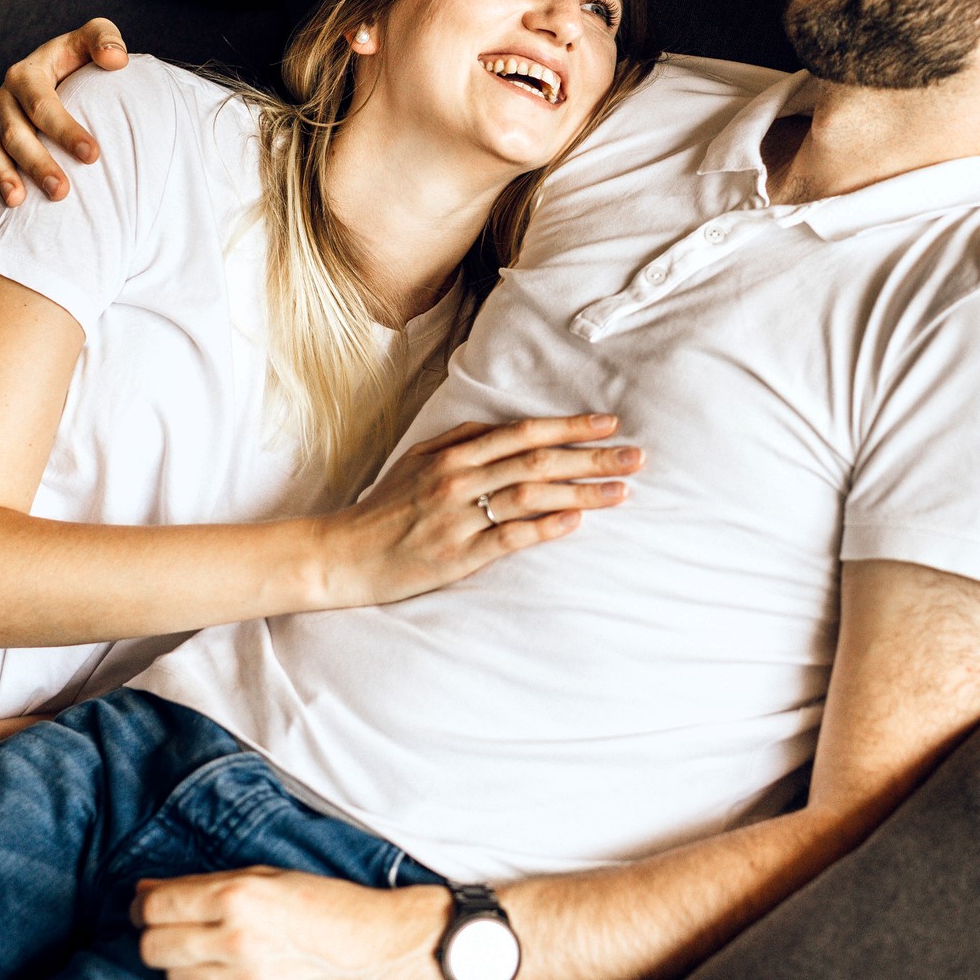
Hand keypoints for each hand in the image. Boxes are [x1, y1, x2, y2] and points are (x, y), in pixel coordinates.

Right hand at [0, 17, 128, 208]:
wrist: (58, 69)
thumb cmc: (79, 56)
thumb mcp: (91, 38)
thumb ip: (104, 38)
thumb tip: (115, 59)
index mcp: (27, 73)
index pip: (43, 104)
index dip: (65, 130)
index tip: (93, 155)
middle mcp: (6, 98)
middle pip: (15, 133)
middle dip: (36, 163)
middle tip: (61, 191)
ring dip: (3, 177)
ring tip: (17, 203)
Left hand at [132, 867, 451, 979]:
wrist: (384, 949)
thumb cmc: (329, 903)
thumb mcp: (269, 876)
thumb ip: (205, 884)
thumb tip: (145, 892)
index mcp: (240, 897)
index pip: (156, 908)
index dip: (145, 906)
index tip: (150, 906)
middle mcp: (237, 942)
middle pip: (154, 948)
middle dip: (156, 936)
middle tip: (177, 928)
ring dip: (185, 965)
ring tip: (217, 950)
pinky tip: (237, 973)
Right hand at [315, 413, 642, 607]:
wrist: (343, 554)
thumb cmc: (386, 508)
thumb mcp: (418, 461)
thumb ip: (461, 441)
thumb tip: (506, 428)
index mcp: (453, 454)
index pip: (523, 433)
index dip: (570, 426)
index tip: (610, 423)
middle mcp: (459, 480)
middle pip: (538, 462)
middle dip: (593, 457)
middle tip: (637, 455)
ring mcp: (460, 518)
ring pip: (531, 497)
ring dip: (582, 492)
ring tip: (622, 491)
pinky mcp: (459, 556)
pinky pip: (510, 538)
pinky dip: (546, 528)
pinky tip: (577, 523)